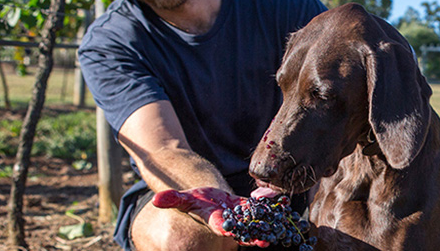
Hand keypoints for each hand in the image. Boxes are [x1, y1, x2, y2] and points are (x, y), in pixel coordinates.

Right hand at [152, 187, 270, 247]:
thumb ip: (172, 199)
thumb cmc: (195, 200)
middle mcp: (231, 223)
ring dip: (268, 226)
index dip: (224, 228)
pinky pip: (264, 210)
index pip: (219, 226)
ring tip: (279, 229)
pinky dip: (273, 210)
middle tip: (264, 241)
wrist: (210, 198)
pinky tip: (284, 207)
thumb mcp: (183, 198)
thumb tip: (156, 200)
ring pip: (256, 223)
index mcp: (215, 220)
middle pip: (242, 231)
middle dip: (252, 236)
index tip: (227, 228)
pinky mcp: (251, 209)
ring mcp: (243, 217)